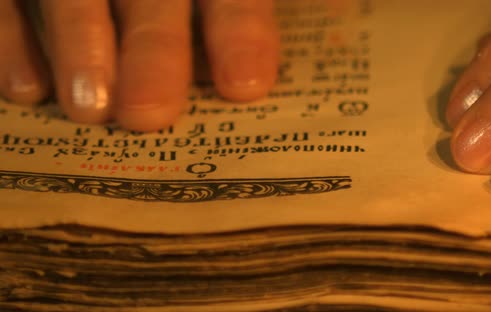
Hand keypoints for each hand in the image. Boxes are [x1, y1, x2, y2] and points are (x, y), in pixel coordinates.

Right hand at [0, 0, 278, 130]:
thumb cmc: (175, 11)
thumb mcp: (207, 9)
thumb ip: (231, 25)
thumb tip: (250, 87)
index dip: (237, 30)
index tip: (243, 85)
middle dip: (153, 47)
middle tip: (148, 113)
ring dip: (78, 46)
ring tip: (89, 109)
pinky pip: (6, 2)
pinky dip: (10, 40)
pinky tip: (25, 92)